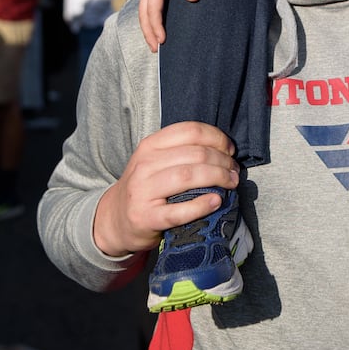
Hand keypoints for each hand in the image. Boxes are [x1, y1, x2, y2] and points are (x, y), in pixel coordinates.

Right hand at [93, 122, 239, 257]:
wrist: (114, 219)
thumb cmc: (145, 187)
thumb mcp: (155, 161)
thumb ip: (181, 151)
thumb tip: (224, 148)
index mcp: (150, 145)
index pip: (190, 131)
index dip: (216, 137)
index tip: (230, 149)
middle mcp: (145, 164)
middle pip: (195, 154)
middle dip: (222, 160)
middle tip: (234, 170)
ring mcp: (143, 191)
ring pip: (188, 176)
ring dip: (217, 178)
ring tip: (231, 183)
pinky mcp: (146, 218)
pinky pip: (178, 211)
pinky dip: (201, 205)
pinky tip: (216, 201)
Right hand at [139, 0, 198, 50]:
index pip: (153, 11)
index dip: (157, 27)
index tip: (162, 41)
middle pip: (144, 16)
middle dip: (149, 34)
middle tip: (155, 50)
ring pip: (142, 12)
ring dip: (147, 28)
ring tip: (153, 42)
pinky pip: (144, 6)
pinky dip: (147, 18)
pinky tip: (153, 24)